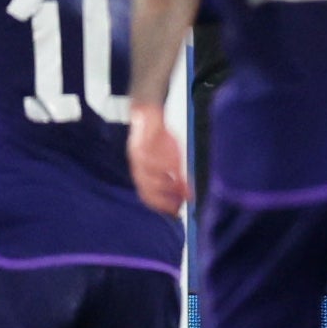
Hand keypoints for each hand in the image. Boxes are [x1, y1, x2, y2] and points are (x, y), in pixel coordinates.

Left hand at [127, 101, 188, 215]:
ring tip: (178, 187)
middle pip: (146, 190)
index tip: (176, 213)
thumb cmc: (161, 141)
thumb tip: (190, 197)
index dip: (161, 206)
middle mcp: (137, 168)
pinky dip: (161, 166)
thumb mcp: (172, 161)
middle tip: (178, 204)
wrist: (149, 114)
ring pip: (146, 176)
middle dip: (162, 199)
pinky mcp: (139, 144)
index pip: (148, 197)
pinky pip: (148, 158)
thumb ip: (178, 179)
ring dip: (163, 184)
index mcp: (142, 174)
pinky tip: (174, 169)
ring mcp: (136, 157)